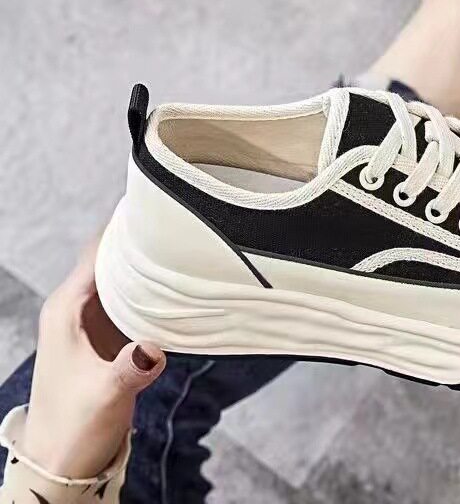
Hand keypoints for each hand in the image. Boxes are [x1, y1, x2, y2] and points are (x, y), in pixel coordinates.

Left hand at [21, 234, 165, 478]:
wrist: (61, 463)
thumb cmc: (73, 427)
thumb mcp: (104, 395)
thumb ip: (129, 368)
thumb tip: (156, 347)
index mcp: (66, 309)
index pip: (97, 251)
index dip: (124, 226)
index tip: (155, 205)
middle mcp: (77, 307)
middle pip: (113, 257)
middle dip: (144, 239)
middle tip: (183, 220)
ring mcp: (93, 320)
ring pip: (124, 276)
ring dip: (150, 262)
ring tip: (187, 243)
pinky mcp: (108, 334)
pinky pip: (132, 297)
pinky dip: (152, 287)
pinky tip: (179, 282)